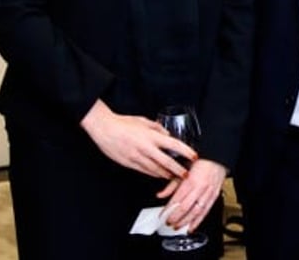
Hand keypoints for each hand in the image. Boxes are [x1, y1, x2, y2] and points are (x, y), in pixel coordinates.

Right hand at [80, 99, 195, 178]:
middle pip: (166, 162)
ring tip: (174, 176)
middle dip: (178, 170)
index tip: (194, 156)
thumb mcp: (144, 121)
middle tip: (186, 174)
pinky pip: (144, 171)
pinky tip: (159, 175)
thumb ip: (158, 129)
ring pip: (155, 170)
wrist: (104, 129)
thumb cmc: (123, 123)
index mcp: (151, 136)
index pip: (174, 145)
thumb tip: (167, 135)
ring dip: (166, 174)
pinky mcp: (129, 163)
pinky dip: (154, 174)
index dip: (186, 152)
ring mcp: (137, 157)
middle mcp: (146, 148)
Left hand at [159, 158, 226, 230]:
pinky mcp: (214, 196)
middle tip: (169, 223)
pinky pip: (206, 211)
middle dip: (176, 218)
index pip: (177, 199)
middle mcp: (200, 188)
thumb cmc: (200, 163)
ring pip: (196, 212)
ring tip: (178, 227)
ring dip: (186, 221)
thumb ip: (171, 185)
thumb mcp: (182, 170)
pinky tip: (192, 226)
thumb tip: (160, 195)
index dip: (168, 210)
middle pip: (186, 208)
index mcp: (190, 181)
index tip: (162, 216)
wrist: (217, 158)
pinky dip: (198, 221)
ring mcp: (208, 193)